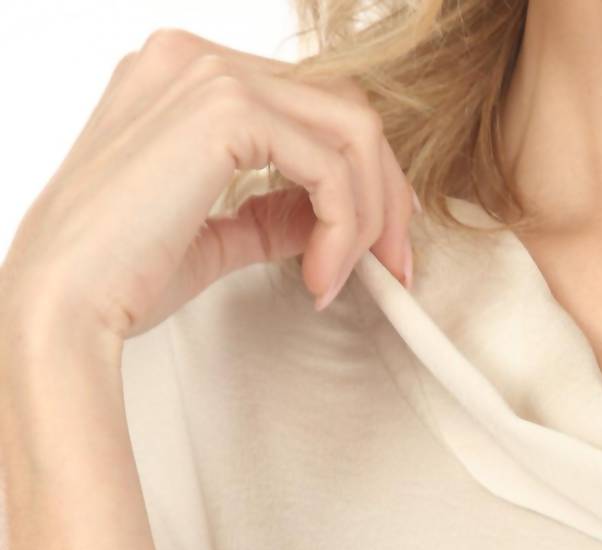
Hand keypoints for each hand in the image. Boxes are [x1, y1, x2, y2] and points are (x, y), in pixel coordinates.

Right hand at [0, 25, 414, 349]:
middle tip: (394, 267)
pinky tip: (320, 276)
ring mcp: (209, 73)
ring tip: (346, 278)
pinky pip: (332, 166)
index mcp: (185, 76)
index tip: (376, 252)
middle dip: (385, 193)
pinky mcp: (226, 111)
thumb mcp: (216, 232)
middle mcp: (195, 57)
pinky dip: (345, 227)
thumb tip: (330, 218)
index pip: (310, 106)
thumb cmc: (120, 274)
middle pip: (343, 106)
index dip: (362, 179)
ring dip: (372, 214)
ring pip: (352, 129)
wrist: (67, 301)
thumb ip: (272, 210)